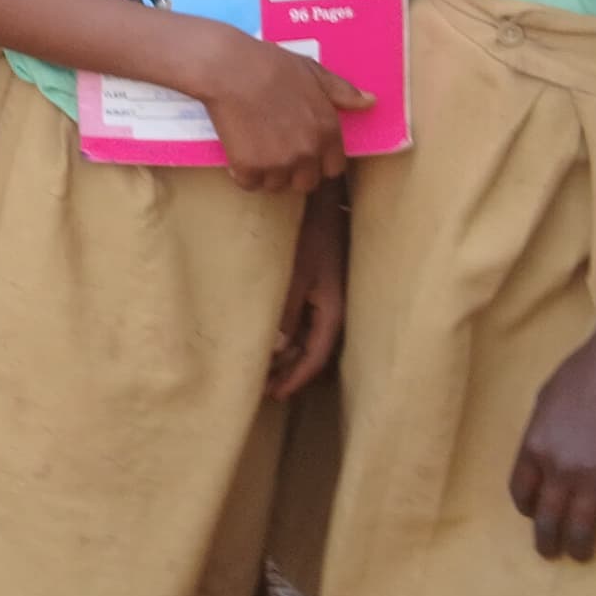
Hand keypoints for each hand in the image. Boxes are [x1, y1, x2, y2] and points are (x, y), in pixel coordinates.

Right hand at [191, 26, 364, 196]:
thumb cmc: (272, 65)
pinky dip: (243, 173)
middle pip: (307, 183)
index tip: (304, 151)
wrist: (230, 69)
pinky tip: (239, 153)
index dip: (319, 162)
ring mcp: (278, 163)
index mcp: (327, 131)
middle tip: (276, 150)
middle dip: (294, 172)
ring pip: (277, 186)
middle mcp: (308, 153)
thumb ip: (343, 92)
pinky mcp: (249, 168)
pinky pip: (249, 183)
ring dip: (268, 174)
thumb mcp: (314, 72)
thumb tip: (371, 101)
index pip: (334, 169)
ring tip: (256, 149)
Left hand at [268, 203, 345, 398]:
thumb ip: (287, 313)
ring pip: (307, 337)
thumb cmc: (308, 234)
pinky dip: (288, 335)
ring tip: (262, 370)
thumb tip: (276, 349)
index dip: (296, 378)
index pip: (315, 355)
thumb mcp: (295, 274)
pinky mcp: (317, 286)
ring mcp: (326, 298)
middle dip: (289, 371)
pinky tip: (271, 339)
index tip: (276, 394)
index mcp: (332, 309)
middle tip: (262, 389)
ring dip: (287, 355)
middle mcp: (333, 308)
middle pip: (312, 351)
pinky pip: (304, 321)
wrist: (319, 201)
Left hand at [509, 336, 595, 559]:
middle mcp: (558, 468)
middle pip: (547, 518)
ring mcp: (593, 474)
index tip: (532, 515)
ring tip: (582, 555)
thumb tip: (541, 455)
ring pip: (582, 526)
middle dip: (547, 541)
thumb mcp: (544, 400)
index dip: (526, 509)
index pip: (521, 492)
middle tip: (551, 552)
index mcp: (534, 447)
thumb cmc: (581, 373)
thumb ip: (539, 432)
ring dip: (581, 546)